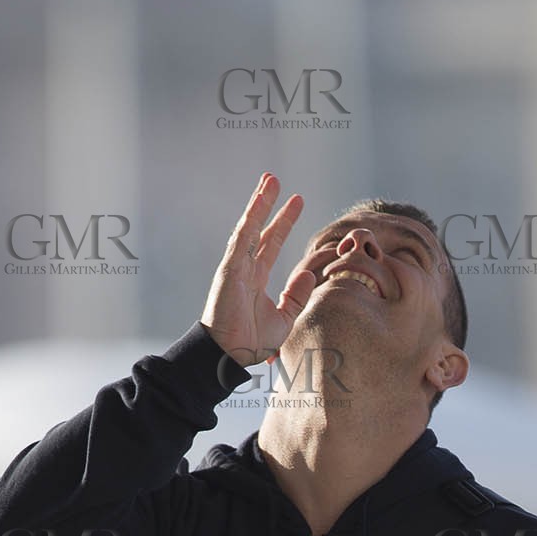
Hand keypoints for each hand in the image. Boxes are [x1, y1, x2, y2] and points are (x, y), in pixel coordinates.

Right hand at [200, 173, 315, 366]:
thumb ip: (296, 296)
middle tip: (276, 180)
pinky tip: (259, 202)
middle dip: (268, 204)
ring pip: (249, 228)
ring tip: (270, 181)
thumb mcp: (285, 319)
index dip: (284, 222)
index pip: (272, 243)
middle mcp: (245, 268)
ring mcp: (236, 267)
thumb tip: (307, 274)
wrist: (230, 355)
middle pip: (259, 228)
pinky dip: (251, 220)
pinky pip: (242, 240)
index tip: (296, 202)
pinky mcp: (229, 270)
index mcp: (256, 279)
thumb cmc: (251, 342)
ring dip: (259, 203)